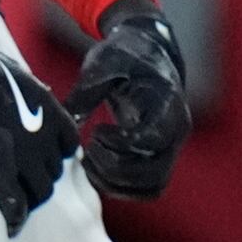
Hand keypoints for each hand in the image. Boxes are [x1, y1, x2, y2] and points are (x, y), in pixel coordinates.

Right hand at [0, 10, 73, 231]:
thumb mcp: (20, 79)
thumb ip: (30, 99)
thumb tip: (27, 105)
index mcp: (52, 115)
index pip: (67, 146)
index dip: (55, 155)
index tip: (45, 158)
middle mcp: (46, 139)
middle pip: (55, 172)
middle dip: (43, 176)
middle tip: (26, 181)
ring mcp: (25, 157)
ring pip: (41, 191)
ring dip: (31, 196)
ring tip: (17, 200)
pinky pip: (16, 202)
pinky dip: (16, 215)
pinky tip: (12, 223)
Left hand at [70, 0, 189, 198]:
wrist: (148, 53)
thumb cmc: (125, 55)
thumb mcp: (103, 63)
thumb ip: (85, 92)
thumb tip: (66, 122)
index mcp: (168, 104)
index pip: (153, 141)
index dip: (121, 145)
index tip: (97, 131)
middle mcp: (176, 131)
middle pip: (154, 172)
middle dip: (114, 168)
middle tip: (89, 149)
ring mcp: (171, 148)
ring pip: (151, 186)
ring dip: (116, 183)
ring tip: (88, 163)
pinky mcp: (160, 157)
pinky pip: (147, 189)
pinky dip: (121, 188)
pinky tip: (96, 169)